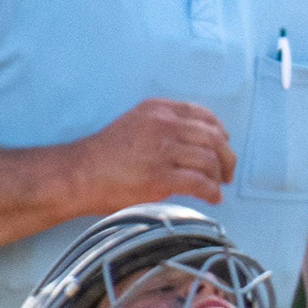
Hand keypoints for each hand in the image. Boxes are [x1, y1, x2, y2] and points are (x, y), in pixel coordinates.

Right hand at [69, 97, 236, 208]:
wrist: (79, 174)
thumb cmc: (106, 155)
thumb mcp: (136, 124)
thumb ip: (165, 126)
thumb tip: (199, 142)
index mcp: (158, 109)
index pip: (204, 115)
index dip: (220, 133)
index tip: (224, 146)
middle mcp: (163, 125)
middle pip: (213, 137)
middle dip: (227, 157)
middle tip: (227, 173)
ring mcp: (162, 150)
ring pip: (210, 160)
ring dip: (219, 176)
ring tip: (217, 187)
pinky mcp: (160, 177)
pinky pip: (200, 183)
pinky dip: (212, 192)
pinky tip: (212, 198)